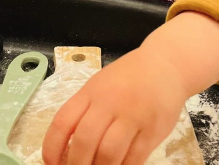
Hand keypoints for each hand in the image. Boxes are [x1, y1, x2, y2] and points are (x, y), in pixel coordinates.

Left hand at [42, 47, 187, 164]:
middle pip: (84, 141)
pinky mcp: (153, 128)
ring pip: (109, 154)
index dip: (52, 148)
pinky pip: (134, 159)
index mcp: (92, 91)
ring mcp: (133, 115)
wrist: (166, 63)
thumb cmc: (129, 77)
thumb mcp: (100, 85)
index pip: (63, 122)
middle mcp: (110, 102)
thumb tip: (65, 150)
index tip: (52, 164)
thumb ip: (84, 111)